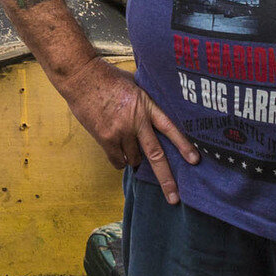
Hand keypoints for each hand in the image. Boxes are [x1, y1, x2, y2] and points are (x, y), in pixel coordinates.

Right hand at [58, 58, 197, 203]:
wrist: (81, 76)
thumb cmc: (107, 77)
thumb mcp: (134, 85)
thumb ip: (144, 102)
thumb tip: (152, 113)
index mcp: (146, 106)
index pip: (170, 128)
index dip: (183, 145)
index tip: (195, 161)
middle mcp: (136, 121)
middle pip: (156, 155)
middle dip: (166, 179)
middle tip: (174, 198)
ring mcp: (120, 131)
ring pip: (133, 159)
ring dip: (134, 159)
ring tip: (128, 145)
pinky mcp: (105, 138)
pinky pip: (117, 161)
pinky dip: (119, 161)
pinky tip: (117, 154)